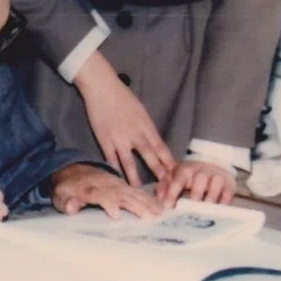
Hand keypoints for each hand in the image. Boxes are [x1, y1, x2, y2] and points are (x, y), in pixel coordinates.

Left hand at [50, 164, 162, 218]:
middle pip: (121, 194)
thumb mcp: (59, 196)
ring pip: (132, 192)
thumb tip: (71, 207)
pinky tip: (159, 207)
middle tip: (149, 217)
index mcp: (88, 188)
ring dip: (146, 202)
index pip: (100, 195)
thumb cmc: (66, 189)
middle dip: (135, 205)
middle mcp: (105, 184)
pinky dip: (148, 199)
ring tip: (159, 213)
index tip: (116, 215)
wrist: (73, 171)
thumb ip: (65, 202)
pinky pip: (136, 191)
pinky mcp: (122, 185)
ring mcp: (115, 183)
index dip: (108, 203)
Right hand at [73, 52, 174, 185]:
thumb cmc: (122, 97)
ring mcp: (119, 138)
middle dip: (160, 174)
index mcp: (147, 126)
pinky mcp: (105, 140)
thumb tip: (153, 144)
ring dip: (136, 179)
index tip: (178, 176)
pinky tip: (117, 182)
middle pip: (151, 157)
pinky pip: (111, 159)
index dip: (170, 163)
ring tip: (141, 193)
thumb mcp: (140, 111)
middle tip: (167, 190)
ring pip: (130, 163)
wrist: (102, 87)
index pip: (162, 148)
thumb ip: (146, 129)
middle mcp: (136, 134)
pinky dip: (115, 171)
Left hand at [156, 160, 236, 204]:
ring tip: (206, 211)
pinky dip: (224, 202)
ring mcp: (217, 177)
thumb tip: (159, 201)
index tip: (167, 208)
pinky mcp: (229, 185)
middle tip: (190, 210)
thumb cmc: (189, 175)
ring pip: (216, 184)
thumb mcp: (173, 177)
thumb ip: (164, 188)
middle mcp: (202, 171)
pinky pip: (228, 193)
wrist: (211, 164)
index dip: (172, 194)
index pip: (178, 181)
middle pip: (199, 180)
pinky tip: (219, 212)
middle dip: (195, 194)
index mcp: (186, 169)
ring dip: (211, 197)